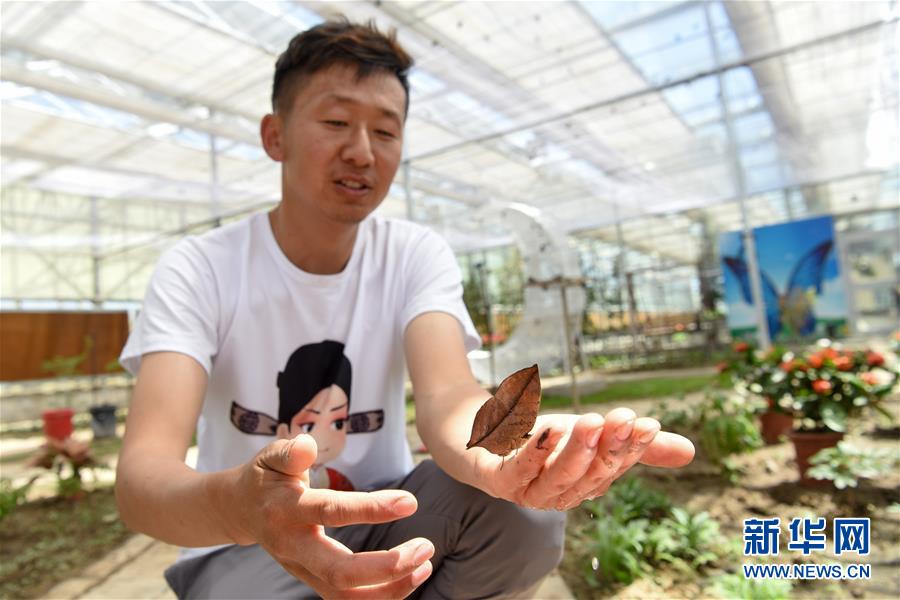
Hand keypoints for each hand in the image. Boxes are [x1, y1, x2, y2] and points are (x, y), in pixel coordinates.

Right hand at [222, 434, 433, 598]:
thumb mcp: (270, 456)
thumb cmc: (265, 476)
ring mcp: (301, 569)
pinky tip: (410, 577)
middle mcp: (293, 547)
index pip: (331, 512)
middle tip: (425, 548)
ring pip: (344, 597)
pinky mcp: (311, 579)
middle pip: (339, 573)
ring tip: (424, 566)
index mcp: (286, 510)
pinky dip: (381, 595)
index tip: (410, 502)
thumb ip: (288, 451)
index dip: (370, 509)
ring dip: (389, 589)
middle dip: (386, 567)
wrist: (238, 510)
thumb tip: (306, 446)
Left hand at [474, 408, 693, 510]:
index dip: (630, 447)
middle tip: (623, 416)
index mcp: (582, 485)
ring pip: (555, 477)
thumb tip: (690, 452)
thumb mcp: (587, 434)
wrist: (474, 431)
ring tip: (590, 420)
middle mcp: (555, 495)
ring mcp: (523, 490)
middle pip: (588, 475)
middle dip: (607, 448)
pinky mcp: (493, 478)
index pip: (613, 467)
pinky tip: (548, 428)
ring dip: (575, 450)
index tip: (646, 421)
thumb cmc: (536, 439)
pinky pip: (516, 470)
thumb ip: (632, 445)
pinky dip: (532, 452)